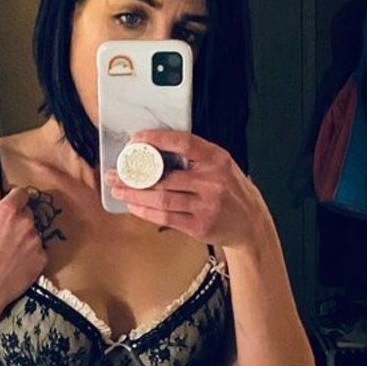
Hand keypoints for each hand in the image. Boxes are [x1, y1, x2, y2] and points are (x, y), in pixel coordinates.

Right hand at [0, 181, 46, 314]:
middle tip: (3, 235)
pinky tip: (15, 262)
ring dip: (25, 237)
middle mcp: (26, 223)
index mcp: (7, 211)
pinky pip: (38, 250)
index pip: (21, 193)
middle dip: (18, 219)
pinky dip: (30, 254)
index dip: (14, 199)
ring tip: (8, 252)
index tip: (9, 207)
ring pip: (33, 232)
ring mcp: (36, 241)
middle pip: (28, 212)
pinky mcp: (42, 258)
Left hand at [104, 129, 270, 253]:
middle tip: (115, 173)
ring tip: (119, 191)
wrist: (251, 223)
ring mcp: (207, 205)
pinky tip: (134, 206)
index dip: (157, 139)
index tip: (136, 139)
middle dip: (135, 176)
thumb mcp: (221, 165)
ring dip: (135, 195)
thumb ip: (195, 158)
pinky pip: (166, 217)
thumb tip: (156, 149)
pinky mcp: (200, 226)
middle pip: (165, 177)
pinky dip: (146, 212)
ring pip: (162, 199)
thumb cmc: (231, 191)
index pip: (184, 143)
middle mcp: (213, 181)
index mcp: (217, 160)